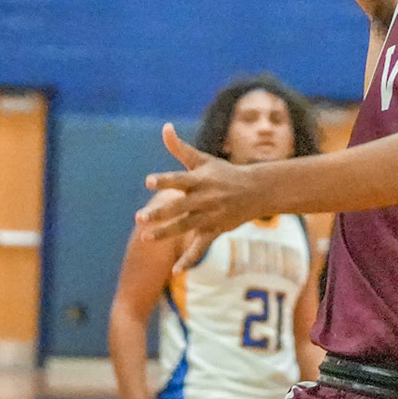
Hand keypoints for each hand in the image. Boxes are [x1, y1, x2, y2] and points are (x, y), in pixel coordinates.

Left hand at [138, 124, 266, 249]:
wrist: (257, 191)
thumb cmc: (224, 173)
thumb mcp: (203, 160)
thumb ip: (180, 148)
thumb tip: (164, 127)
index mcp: (200, 180)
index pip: (179, 179)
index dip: (164, 180)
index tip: (148, 181)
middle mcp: (204, 198)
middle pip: (179, 207)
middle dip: (160, 213)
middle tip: (140, 217)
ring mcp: (210, 216)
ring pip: (185, 227)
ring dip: (166, 233)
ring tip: (146, 238)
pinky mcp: (215, 230)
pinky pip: (201, 247)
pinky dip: (189, 259)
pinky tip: (175, 271)